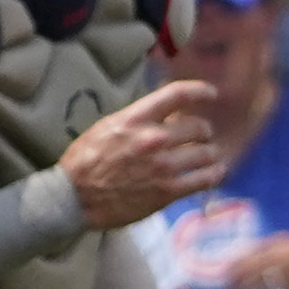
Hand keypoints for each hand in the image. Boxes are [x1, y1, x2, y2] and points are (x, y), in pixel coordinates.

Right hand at [57, 81, 226, 226]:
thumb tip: (170, 111)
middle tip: (200, 137)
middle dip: (202, 131)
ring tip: (205, 156)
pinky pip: (206, 179)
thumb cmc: (87, 160)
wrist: (75, 197)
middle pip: (199, 126)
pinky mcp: (168, 191)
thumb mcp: (109, 127)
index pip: (176, 95)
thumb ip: (139, 119)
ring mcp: (163, 166)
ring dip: (209, 154)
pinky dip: (213, 174)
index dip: (199, 91)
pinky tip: (213, 172)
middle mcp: (153, 139)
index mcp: (135, 119)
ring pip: (207, 153)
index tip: (211, 94)